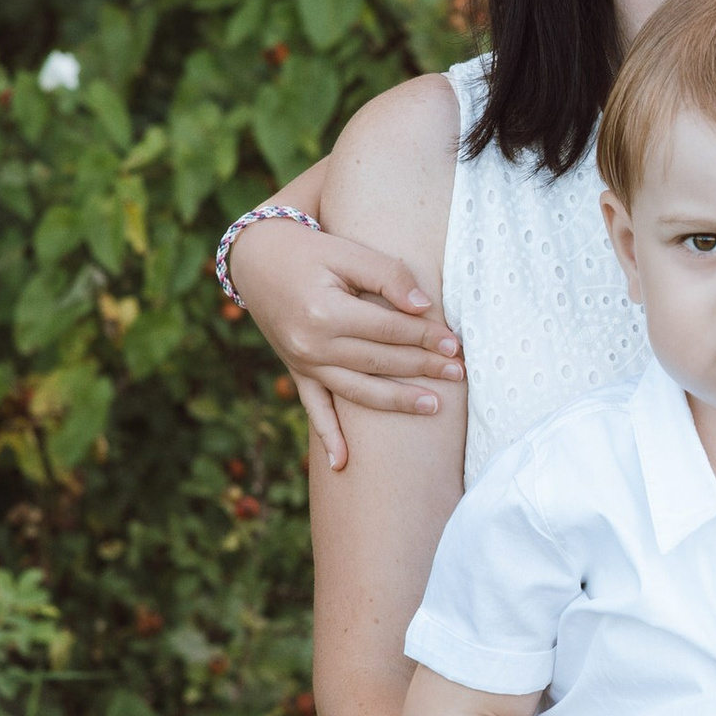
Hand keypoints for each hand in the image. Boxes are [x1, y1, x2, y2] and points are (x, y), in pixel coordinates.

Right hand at [227, 218, 464, 469]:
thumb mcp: (347, 251)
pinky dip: (328, 437)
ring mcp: (303, 363)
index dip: (425, 337)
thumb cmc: (310, 251)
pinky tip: (342, 464)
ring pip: (357, 391)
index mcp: (326, 312)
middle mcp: (312, 344)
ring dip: (397, 401)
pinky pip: (315, 409)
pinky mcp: (297, 372)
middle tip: (460, 374)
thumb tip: (423, 306)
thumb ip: (387, 274)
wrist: (256, 260)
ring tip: (434, 407)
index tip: (455, 344)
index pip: (388, 330)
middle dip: (422, 369)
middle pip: (379, 362)